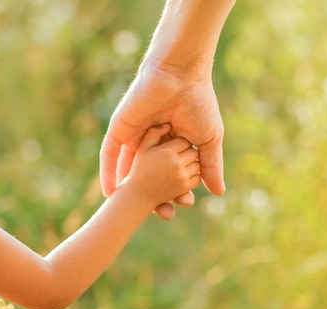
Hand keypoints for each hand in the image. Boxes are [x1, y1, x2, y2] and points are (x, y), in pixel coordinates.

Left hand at [100, 63, 225, 213]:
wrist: (181, 75)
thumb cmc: (199, 103)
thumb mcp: (209, 140)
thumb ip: (210, 166)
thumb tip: (218, 192)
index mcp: (171, 144)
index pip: (170, 173)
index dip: (176, 191)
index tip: (183, 206)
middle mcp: (150, 143)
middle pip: (149, 175)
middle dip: (155, 195)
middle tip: (163, 214)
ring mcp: (133, 136)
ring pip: (129, 168)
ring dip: (131, 189)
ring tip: (134, 211)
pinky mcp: (119, 129)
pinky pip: (110, 155)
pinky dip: (108, 173)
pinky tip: (110, 192)